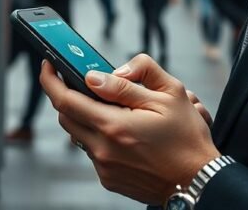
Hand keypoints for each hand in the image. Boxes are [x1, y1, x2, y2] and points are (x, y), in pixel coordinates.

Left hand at [40, 54, 219, 203]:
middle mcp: (102, 149)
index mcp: (113, 126)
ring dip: (88, 117)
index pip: (65, 100)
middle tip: (81, 83)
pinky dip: (101, 137)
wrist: (199, 181)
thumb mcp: (167, 96)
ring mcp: (104, 168)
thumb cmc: (187, 138)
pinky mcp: (109, 179)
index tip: (48, 65)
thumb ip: (128, 81)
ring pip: (79, 134)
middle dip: (68, 96)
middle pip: (66, 117)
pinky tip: (125, 133)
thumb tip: (94, 77)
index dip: (51, 79)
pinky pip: (93, 151)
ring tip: (116, 109)